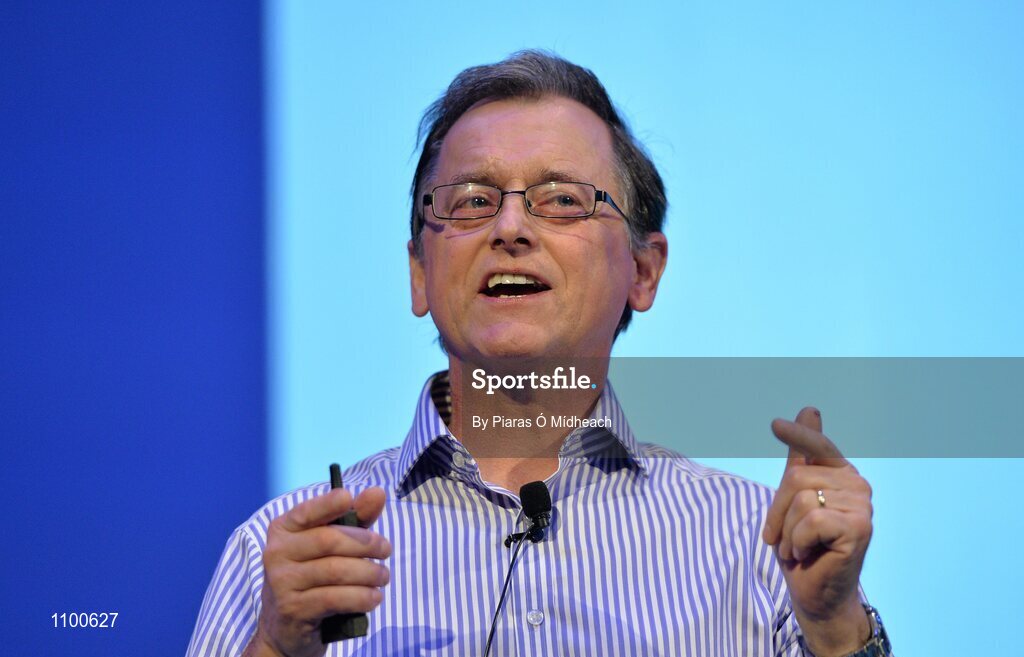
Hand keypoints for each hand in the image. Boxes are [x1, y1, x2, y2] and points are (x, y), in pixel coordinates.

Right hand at [245, 487, 390, 656]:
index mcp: (283, 530)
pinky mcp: (293, 609)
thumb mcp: (331, 544)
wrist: (285, 627)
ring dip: (368, 573)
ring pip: (335, 571)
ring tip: (383, 576)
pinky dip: (361, 597)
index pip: (306, 512)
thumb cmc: (313, 575)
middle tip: (386, 549)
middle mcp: (276, 553)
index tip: (348, 497)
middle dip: (365, 543)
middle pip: (328, 541)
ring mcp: (282, 582)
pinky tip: (374, 597)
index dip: (327, 504)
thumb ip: (355, 518)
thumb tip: (377, 492)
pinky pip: (334, 598)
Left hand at [763, 408, 872, 656]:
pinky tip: (809, 554)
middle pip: (796, 477)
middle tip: (783, 537)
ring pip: (801, 500)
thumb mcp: (793, 500)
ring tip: (799, 548)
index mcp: (841, 475)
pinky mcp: (859, 528)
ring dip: (788, 531)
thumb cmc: (802, 547)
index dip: (798, 435)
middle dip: (779, 511)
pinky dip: (798, 542)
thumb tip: (811, 410)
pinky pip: (810, 521)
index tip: (775, 424)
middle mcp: (857, 485)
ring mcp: (862, 506)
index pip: (818, 447)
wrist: (814, 592)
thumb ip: (801, 458)